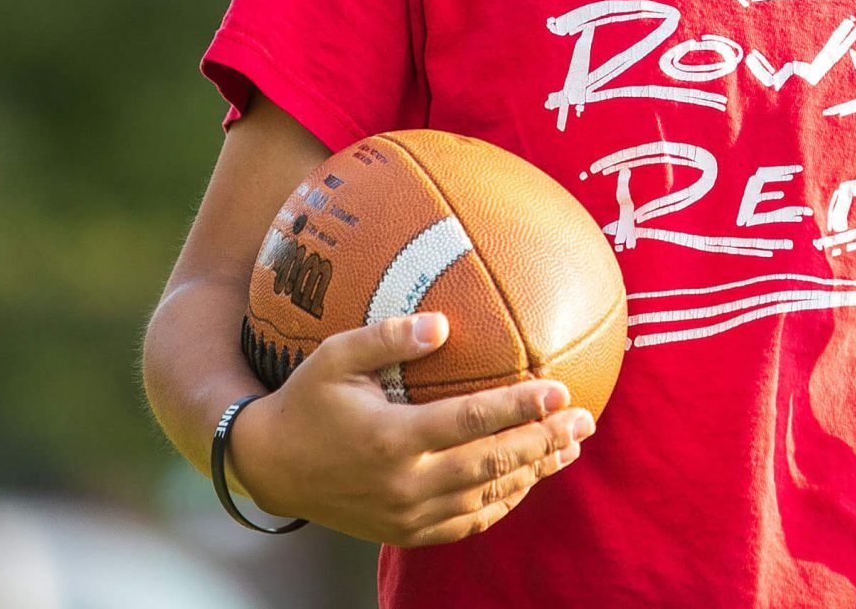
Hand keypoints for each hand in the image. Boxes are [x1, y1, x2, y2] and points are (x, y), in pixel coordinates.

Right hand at [227, 311, 594, 545]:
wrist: (270, 466)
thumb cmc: (306, 400)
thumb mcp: (336, 357)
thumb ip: (388, 337)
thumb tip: (443, 323)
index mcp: (392, 438)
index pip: (472, 421)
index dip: (519, 407)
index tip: (559, 390)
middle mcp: (405, 483)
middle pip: (493, 464)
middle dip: (544, 441)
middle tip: (584, 419)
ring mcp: (408, 515)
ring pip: (487, 497)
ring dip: (534, 473)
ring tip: (569, 447)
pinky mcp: (406, 533)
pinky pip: (468, 522)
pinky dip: (503, 503)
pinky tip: (527, 481)